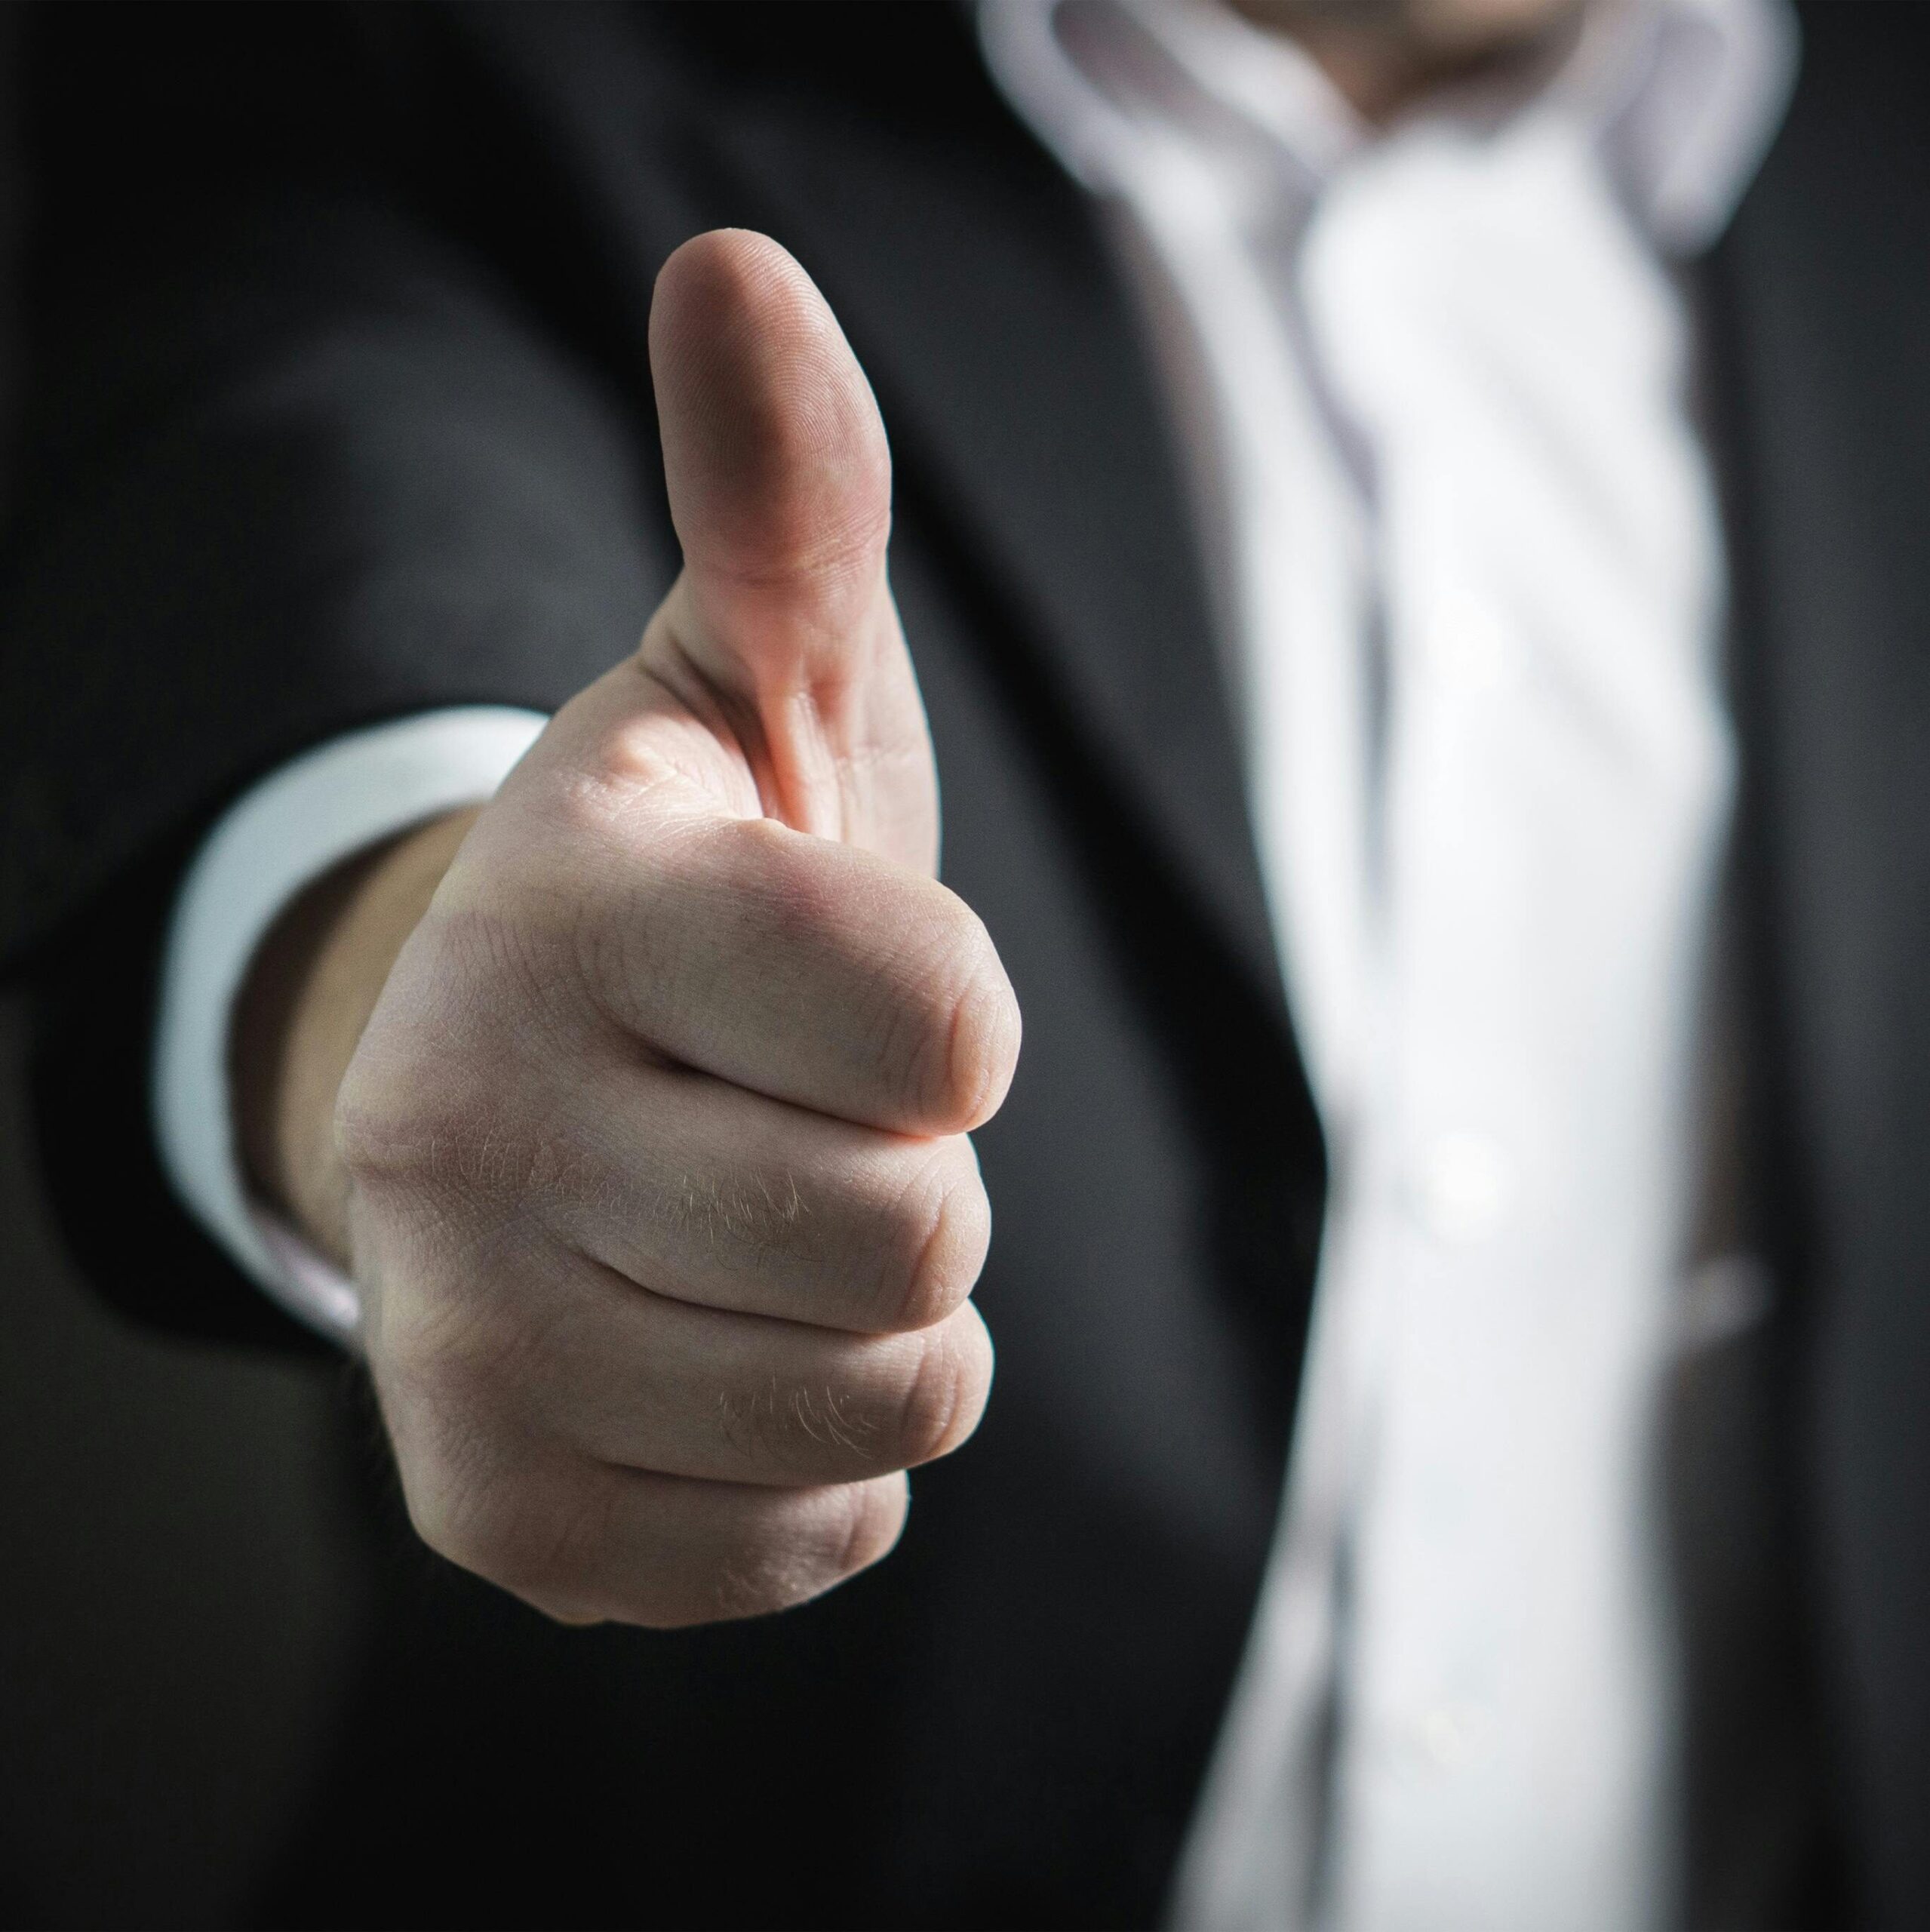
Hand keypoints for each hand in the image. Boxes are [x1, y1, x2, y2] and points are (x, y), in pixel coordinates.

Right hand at [238, 230, 1019, 1626]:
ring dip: (888, 1321)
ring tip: (769, 1234)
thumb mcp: (748, 685)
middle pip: (917, 1232)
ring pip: (884, 1403)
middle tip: (802, 1123)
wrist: (522, 1094)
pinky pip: (816, 1539)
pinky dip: (829, 1462)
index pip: (943, 1020)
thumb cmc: (695, 900)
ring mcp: (462, 1342)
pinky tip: (727, 1354)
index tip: (861, 993)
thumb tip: (740, 272)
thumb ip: (782, 500)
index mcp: (572, 903)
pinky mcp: (494, 1511)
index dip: (954, 1017)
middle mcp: (468, 1126)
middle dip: (918, 1179)